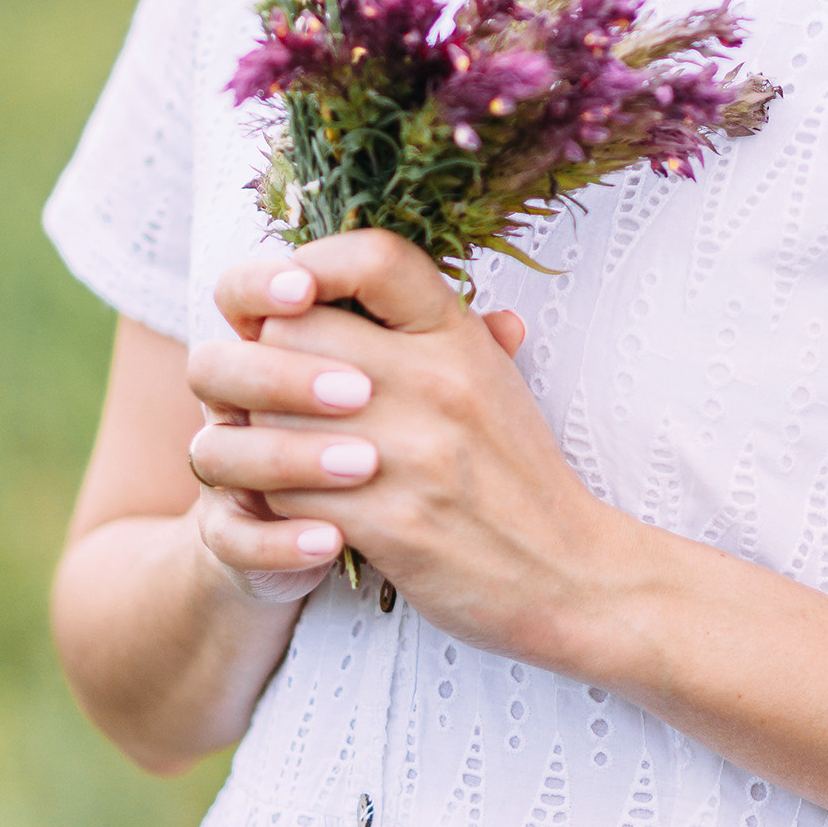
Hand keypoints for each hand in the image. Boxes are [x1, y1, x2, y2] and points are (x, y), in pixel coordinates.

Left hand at [185, 233, 642, 662]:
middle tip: (273, 390)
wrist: (564, 571)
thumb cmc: (514, 469)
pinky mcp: (389, 522)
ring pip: (270, 415)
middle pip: (290, 330)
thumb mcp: (487, 374)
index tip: (292, 296)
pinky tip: (304, 504)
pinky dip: (279, 501)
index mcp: (459, 335)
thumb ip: (425, 325)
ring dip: (262, 437)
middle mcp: (435, 381)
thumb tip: (341, 274)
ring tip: (282, 450)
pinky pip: (283, 493)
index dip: (312, 264)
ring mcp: (411, 452)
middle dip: (266, 361)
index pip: (373, 255)